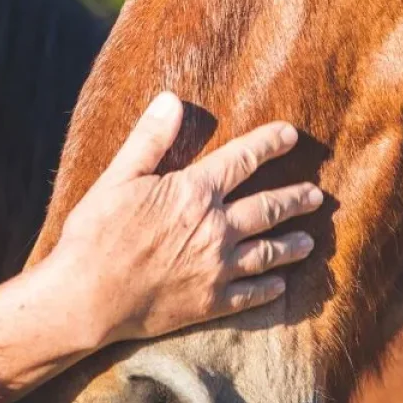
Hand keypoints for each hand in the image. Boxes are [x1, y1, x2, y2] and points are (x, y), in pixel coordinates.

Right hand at [0, 93, 322, 399]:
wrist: (86, 299)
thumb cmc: (95, 235)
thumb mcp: (117, 178)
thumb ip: (149, 140)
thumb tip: (171, 100)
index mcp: (194, 192)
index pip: (243, 159)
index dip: (269, 143)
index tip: (292, 135)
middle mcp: (215, 228)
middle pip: (268, 208)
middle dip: (295, 199)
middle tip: (316, 196)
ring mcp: (217, 268)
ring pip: (269, 252)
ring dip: (293, 245)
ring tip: (309, 242)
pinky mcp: (211, 303)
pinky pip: (251, 294)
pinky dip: (270, 288)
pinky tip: (281, 285)